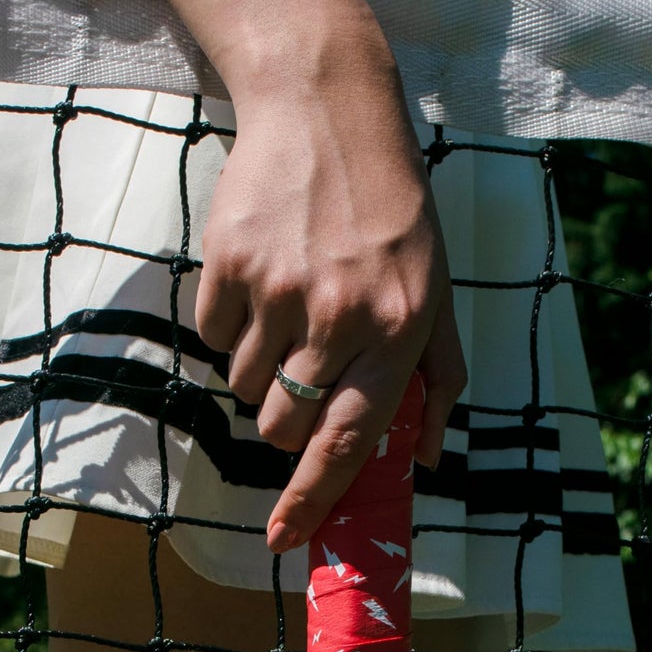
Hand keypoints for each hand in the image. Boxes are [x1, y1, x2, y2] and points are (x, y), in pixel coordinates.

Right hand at [175, 0, 466, 551]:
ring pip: (242, 387)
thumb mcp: (437, 293)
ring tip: (290, 309)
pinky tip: (263, 279)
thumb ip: (438, 381)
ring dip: (259, 369)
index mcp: (396, 332)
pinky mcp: (230, 265)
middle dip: (285, 421)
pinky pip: (213, 336)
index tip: (284, 538)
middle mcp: (338, 317)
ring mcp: (280, 291)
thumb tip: (424, 460)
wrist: (328, 113)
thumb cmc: (393, 215)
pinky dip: (230, 325)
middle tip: (304, 373)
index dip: (313, 498)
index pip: (350, 441)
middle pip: (282, 426)